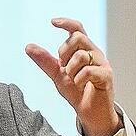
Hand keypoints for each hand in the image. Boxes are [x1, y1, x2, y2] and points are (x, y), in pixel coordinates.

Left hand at [26, 18, 121, 135]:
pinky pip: (87, 71)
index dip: (66, 23)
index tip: (52, 22)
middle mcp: (95, 53)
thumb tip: (28, 46)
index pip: (77, 29)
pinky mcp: (107, 76)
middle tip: (64, 68)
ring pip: (81, 55)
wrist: (89, 112)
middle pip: (78, 38)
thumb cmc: (77, 92)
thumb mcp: (57, 75)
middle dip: (64, 53)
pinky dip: (78, 80)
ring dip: (70, 70)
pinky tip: (81, 86)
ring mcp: (103, 63)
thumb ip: (45, 61)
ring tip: (74, 80)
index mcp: (84, 49)